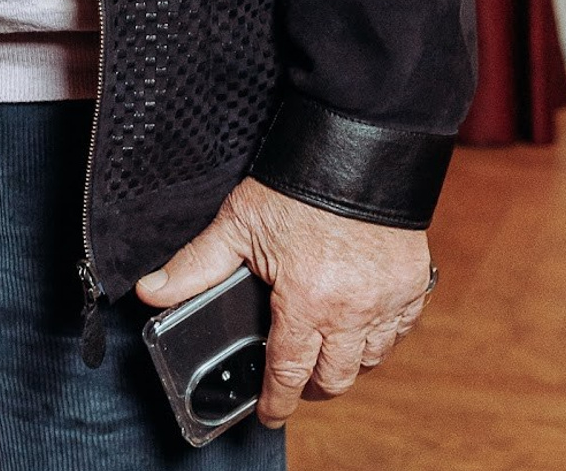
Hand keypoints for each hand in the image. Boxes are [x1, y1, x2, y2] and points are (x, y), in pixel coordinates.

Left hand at [134, 176, 432, 427]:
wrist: (357, 152)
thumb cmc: (294, 185)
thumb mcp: (237, 223)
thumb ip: (195, 265)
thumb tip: (151, 291)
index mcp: (307, 303)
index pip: (289, 372)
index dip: (276, 400)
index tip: (268, 414)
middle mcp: (352, 312)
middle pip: (335, 378)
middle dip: (311, 386)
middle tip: (294, 380)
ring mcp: (389, 302)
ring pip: (370, 360)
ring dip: (346, 363)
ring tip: (323, 350)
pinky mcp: (414, 287)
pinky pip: (398, 332)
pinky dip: (378, 337)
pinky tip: (360, 324)